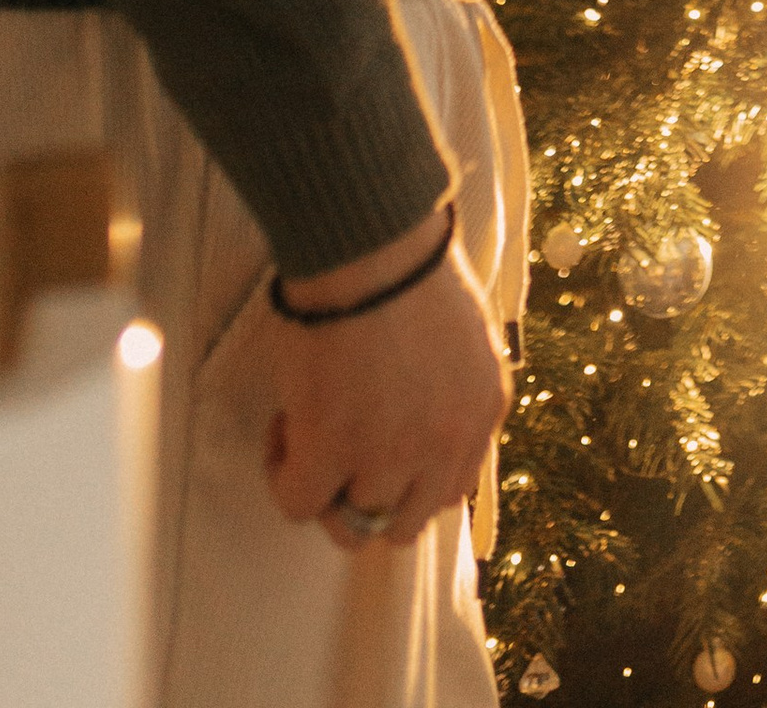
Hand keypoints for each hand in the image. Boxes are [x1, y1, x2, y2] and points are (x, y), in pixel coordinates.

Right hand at [261, 208, 509, 551]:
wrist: (371, 240)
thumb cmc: (408, 265)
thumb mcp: (462, 335)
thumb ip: (450, 389)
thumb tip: (412, 421)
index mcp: (483, 408)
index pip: (451, 488)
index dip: (407, 476)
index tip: (377, 442)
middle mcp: (446, 442)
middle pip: (406, 522)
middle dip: (369, 496)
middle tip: (339, 453)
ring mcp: (392, 454)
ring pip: (353, 526)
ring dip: (326, 488)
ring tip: (309, 432)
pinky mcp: (333, 451)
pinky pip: (299, 504)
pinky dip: (283, 475)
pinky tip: (286, 425)